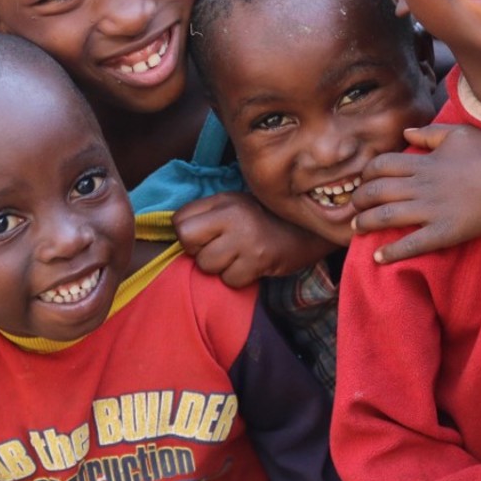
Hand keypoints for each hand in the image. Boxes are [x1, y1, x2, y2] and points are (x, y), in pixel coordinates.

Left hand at [174, 192, 332, 287]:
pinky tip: (250, 265)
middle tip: (222, 247)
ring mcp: (246, 240)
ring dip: (220, 267)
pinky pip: (230, 280)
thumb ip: (204, 213)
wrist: (308, 230)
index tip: (206, 235)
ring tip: (238, 256)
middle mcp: (233, 217)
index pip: (179, 222)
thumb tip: (172, 230)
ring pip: (207, 265)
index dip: (189, 233)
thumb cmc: (263, 218)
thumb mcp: (234, 204)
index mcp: (224, 201)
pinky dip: (238, 277)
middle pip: (189, 244)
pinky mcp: (259, 262)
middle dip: (201, 251)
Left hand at [352, 124, 480, 262]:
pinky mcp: (444, 232)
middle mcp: (421, 186)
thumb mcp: (458, 133)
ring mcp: (431, 210)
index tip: (362, 180)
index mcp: (423, 162)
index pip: (381, 166)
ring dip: (365, 223)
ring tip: (356, 228)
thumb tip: (406, 133)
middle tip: (352, 206)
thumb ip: (428, 133)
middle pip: (376, 191)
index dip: (366, 173)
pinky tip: (378, 257)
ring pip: (385, 217)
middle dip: (358, 199)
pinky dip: (391, 252)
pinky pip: (411, 244)